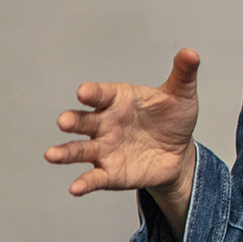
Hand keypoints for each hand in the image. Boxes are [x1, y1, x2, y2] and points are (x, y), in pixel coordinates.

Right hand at [45, 48, 200, 200]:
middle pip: (84, 121)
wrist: (179, 152)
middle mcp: (105, 124)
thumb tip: (190, 53)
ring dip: (65, 152)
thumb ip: (183, 74)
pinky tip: (75, 188)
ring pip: (80, 149)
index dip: (92, 92)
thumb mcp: (181, 95)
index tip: (83, 92)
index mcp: (118, 100)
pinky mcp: (110, 172)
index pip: (101, 94)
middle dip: (72, 120)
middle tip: (63, 121)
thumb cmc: (172, 118)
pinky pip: (94, 177)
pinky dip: (84, 183)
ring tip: (51, 155)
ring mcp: (105, 149)